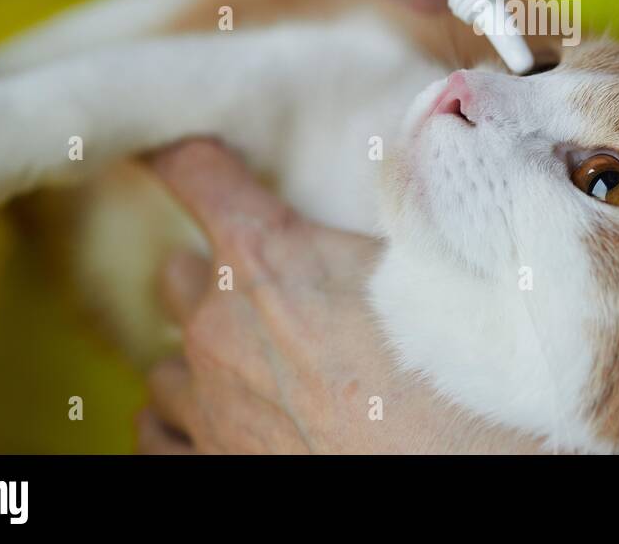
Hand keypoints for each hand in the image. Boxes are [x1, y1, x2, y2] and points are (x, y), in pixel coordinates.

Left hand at [135, 139, 541, 453]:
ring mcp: (205, 406)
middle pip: (178, 270)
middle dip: (216, 269)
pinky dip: (181, 417)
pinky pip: (156, 431)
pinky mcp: (204, 468)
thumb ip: (404, 207)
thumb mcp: (440, 265)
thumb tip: (426, 148)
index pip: (193, 170)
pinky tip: (220, 417)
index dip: (188, 150)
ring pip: (168, 359)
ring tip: (263, 364)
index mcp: (268, 260)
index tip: (185, 144)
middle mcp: (219, 328)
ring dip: (206, 352)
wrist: (462, 475)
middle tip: (273, 283)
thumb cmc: (461, 381)